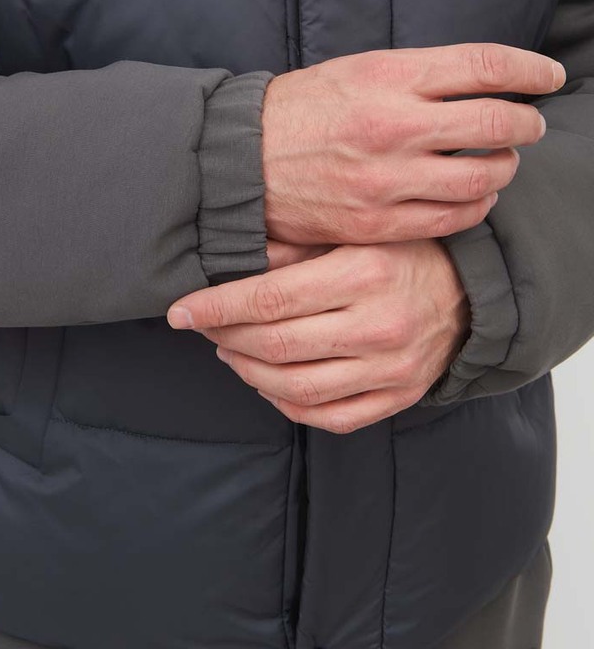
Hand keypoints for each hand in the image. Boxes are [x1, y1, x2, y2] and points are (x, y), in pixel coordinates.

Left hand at [167, 240, 470, 433]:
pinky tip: (267, 381)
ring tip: (229, 351)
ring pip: (296, 389)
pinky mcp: (399, 397)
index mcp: (362, 275)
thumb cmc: (398, 252)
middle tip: (203, 326)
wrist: (468, 291)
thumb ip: (292, 247)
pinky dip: (286, 404)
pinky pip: (329, 417)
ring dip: (248, 372)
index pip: (268, 300)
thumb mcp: (349, 232)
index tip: (180, 311)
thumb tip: (227, 259)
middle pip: (276, 346)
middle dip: (224, 338)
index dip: (215, 308)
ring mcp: (391, 370)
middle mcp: (378, 327)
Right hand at [261, 41, 564, 244]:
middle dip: (527, 124)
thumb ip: (419, 75)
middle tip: (529, 124)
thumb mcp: (357, 70)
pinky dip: (476, 206)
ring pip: (483, 178)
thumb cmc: (301, 110)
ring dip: (504, 168)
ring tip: (499, 162)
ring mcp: (387, 179)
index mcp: (387, 76)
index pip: (484, 67)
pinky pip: (453, 219)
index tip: (546, 76)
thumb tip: (484, 82)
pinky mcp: (379, 222)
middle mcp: (392, 126)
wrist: (242, 163)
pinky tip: (473, 196)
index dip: (529, 70)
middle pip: (497, 124)